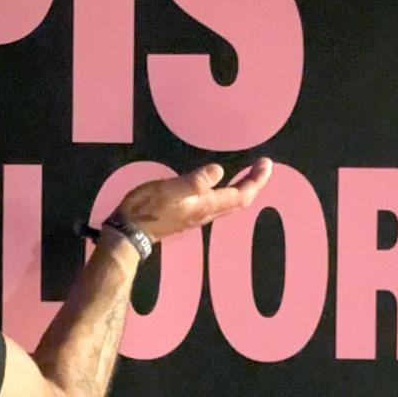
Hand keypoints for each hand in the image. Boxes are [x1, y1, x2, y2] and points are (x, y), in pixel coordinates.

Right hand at [119, 157, 272, 244]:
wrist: (130, 233)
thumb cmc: (147, 209)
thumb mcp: (168, 190)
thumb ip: (194, 182)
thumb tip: (219, 170)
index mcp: (206, 205)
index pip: (240, 194)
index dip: (256, 180)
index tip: (266, 163)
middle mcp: (207, 213)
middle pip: (240, 201)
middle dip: (254, 183)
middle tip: (263, 165)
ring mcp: (198, 215)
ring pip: (230, 204)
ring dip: (243, 188)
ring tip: (250, 174)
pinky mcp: (189, 214)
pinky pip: (219, 203)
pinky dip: (229, 191)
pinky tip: (223, 186)